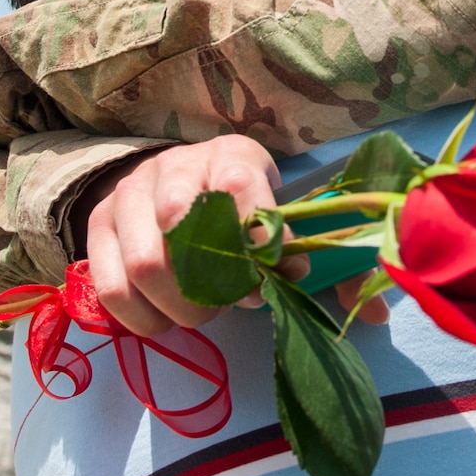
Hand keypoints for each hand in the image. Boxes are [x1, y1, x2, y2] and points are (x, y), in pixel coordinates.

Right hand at [83, 136, 391, 338]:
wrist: (176, 179)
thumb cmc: (245, 209)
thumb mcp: (287, 222)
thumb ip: (331, 268)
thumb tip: (377, 312)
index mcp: (233, 155)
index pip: (238, 182)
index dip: (255, 234)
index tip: (270, 276)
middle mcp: (175, 166)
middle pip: (184, 230)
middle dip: (216, 286)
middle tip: (234, 304)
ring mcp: (129, 195)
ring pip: (146, 264)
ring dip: (181, 307)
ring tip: (203, 313)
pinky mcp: (97, 228)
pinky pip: (111, 287)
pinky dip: (143, 318)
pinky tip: (166, 319)